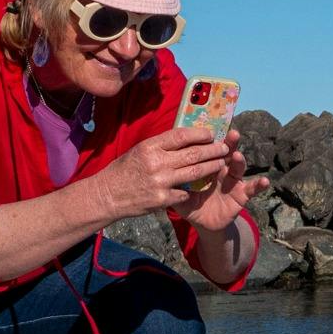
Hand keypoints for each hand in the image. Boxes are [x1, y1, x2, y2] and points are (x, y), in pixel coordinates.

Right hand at [94, 127, 232, 220]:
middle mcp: (156, 163)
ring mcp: (161, 182)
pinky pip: (186, 192)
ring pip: (195, 173)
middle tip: (224, 148)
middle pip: (193, 154)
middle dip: (212, 150)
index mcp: (150, 147)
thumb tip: (184, 137)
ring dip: (211, 167)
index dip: (199, 134)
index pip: (181, 136)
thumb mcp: (139, 151)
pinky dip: (194, 188)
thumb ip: (160, 146)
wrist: (108, 195)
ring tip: (222, 163)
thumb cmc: (124, 170)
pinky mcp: (163, 199)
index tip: (211, 133)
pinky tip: (203, 186)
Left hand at [172, 131, 270, 232]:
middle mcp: (220, 168)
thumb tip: (158, 175)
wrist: (203, 221)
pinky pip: (252, 189)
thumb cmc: (189, 202)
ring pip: (238, 167)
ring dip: (239, 160)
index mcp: (204, 164)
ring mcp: (232, 180)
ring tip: (237, 156)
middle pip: (225, 152)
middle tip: (232, 133)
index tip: (210, 130)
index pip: (207, 148)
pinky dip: (260, 185)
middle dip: (229, 143)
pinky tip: (265, 182)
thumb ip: (171, 184)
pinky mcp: (241, 195)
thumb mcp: (177, 192)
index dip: (209, 140)